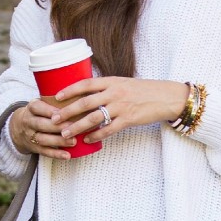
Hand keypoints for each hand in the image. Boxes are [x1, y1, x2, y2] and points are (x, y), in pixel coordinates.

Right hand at [8, 95, 77, 159]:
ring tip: (74, 142)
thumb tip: (80, 96)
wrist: (19, 127)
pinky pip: (44, 152)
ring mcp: (29, 135)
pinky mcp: (33, 147)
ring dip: (59, 141)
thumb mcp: (42, 103)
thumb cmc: (39, 112)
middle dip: (58, 127)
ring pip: (43, 139)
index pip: (38, 108)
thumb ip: (55, 101)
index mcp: (31, 108)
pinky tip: (67, 156)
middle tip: (74, 127)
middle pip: (41, 124)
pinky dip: (56, 154)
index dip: (50, 111)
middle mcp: (28, 121)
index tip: (63, 112)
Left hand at [46, 76, 190, 147]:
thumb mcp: (124, 83)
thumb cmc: (144, 90)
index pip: (86, 83)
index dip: (70, 89)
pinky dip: (96, 135)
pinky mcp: (128, 119)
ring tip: (65, 133)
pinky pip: (108, 129)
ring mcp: (121, 106)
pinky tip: (87, 140)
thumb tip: (89, 95)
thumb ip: (107, 88)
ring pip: (94, 118)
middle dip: (67, 111)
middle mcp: (114, 92)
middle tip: (54, 119)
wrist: (166, 97)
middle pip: (85, 102)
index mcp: (112, 81)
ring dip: (77, 126)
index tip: (57, 96)